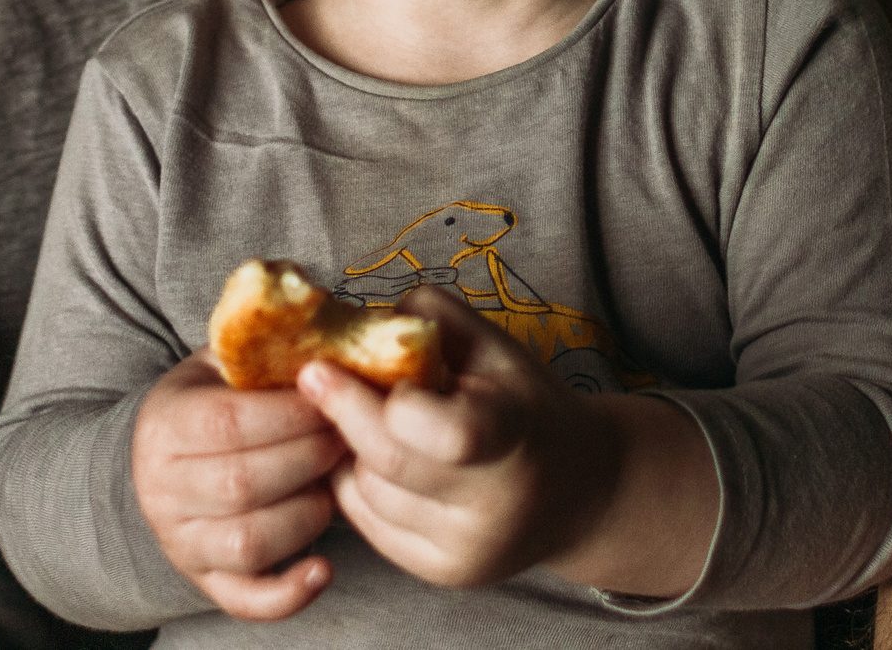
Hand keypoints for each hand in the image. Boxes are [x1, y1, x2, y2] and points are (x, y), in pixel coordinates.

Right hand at [131, 348, 347, 619]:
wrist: (158, 464)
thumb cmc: (211, 403)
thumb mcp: (220, 364)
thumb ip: (260, 345)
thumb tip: (312, 308)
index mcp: (166, 424)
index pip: (230, 423)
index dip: (292, 413)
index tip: (335, 398)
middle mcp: (162, 489)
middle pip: (244, 483)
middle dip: (309, 459)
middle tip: (348, 438)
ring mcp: (182, 541)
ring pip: (250, 542)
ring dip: (306, 515)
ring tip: (332, 487)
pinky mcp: (205, 580)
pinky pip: (245, 599)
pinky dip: (288, 593)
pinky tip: (323, 569)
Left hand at [297, 289, 612, 590]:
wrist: (577, 490)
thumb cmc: (526, 404)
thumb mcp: (495, 346)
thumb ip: (429, 319)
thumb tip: (352, 322)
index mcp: (514, 438)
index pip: (442, 431)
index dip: (382, 399)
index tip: (329, 366)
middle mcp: (493, 507)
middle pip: (386, 461)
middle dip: (342, 414)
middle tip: (315, 377)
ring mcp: (465, 549)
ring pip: (367, 492)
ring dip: (351, 451)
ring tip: (370, 420)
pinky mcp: (441, 572)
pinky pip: (366, 521)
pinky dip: (358, 484)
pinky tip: (379, 459)